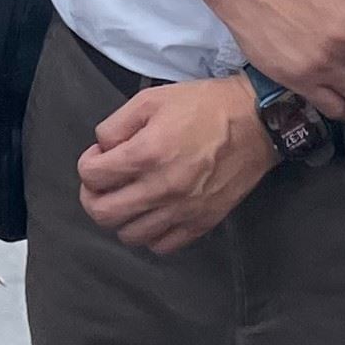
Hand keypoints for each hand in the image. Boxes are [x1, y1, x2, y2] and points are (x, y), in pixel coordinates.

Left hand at [77, 77, 277, 253]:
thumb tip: (102, 149)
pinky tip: (153, 214)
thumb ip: (116, 125)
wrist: (256, 123)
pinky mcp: (201, 223)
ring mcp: (182, 210)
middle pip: (103, 213)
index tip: (100, 155)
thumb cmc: (203, 106)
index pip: (92, 176)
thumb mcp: (152, 99)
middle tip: (103, 182)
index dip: (88, 163)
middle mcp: (161, 188)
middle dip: (93, 196)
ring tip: (128, 197)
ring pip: (129, 235)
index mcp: (146, 154)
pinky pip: (162, 245)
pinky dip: (150, 234)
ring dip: (120, 217)